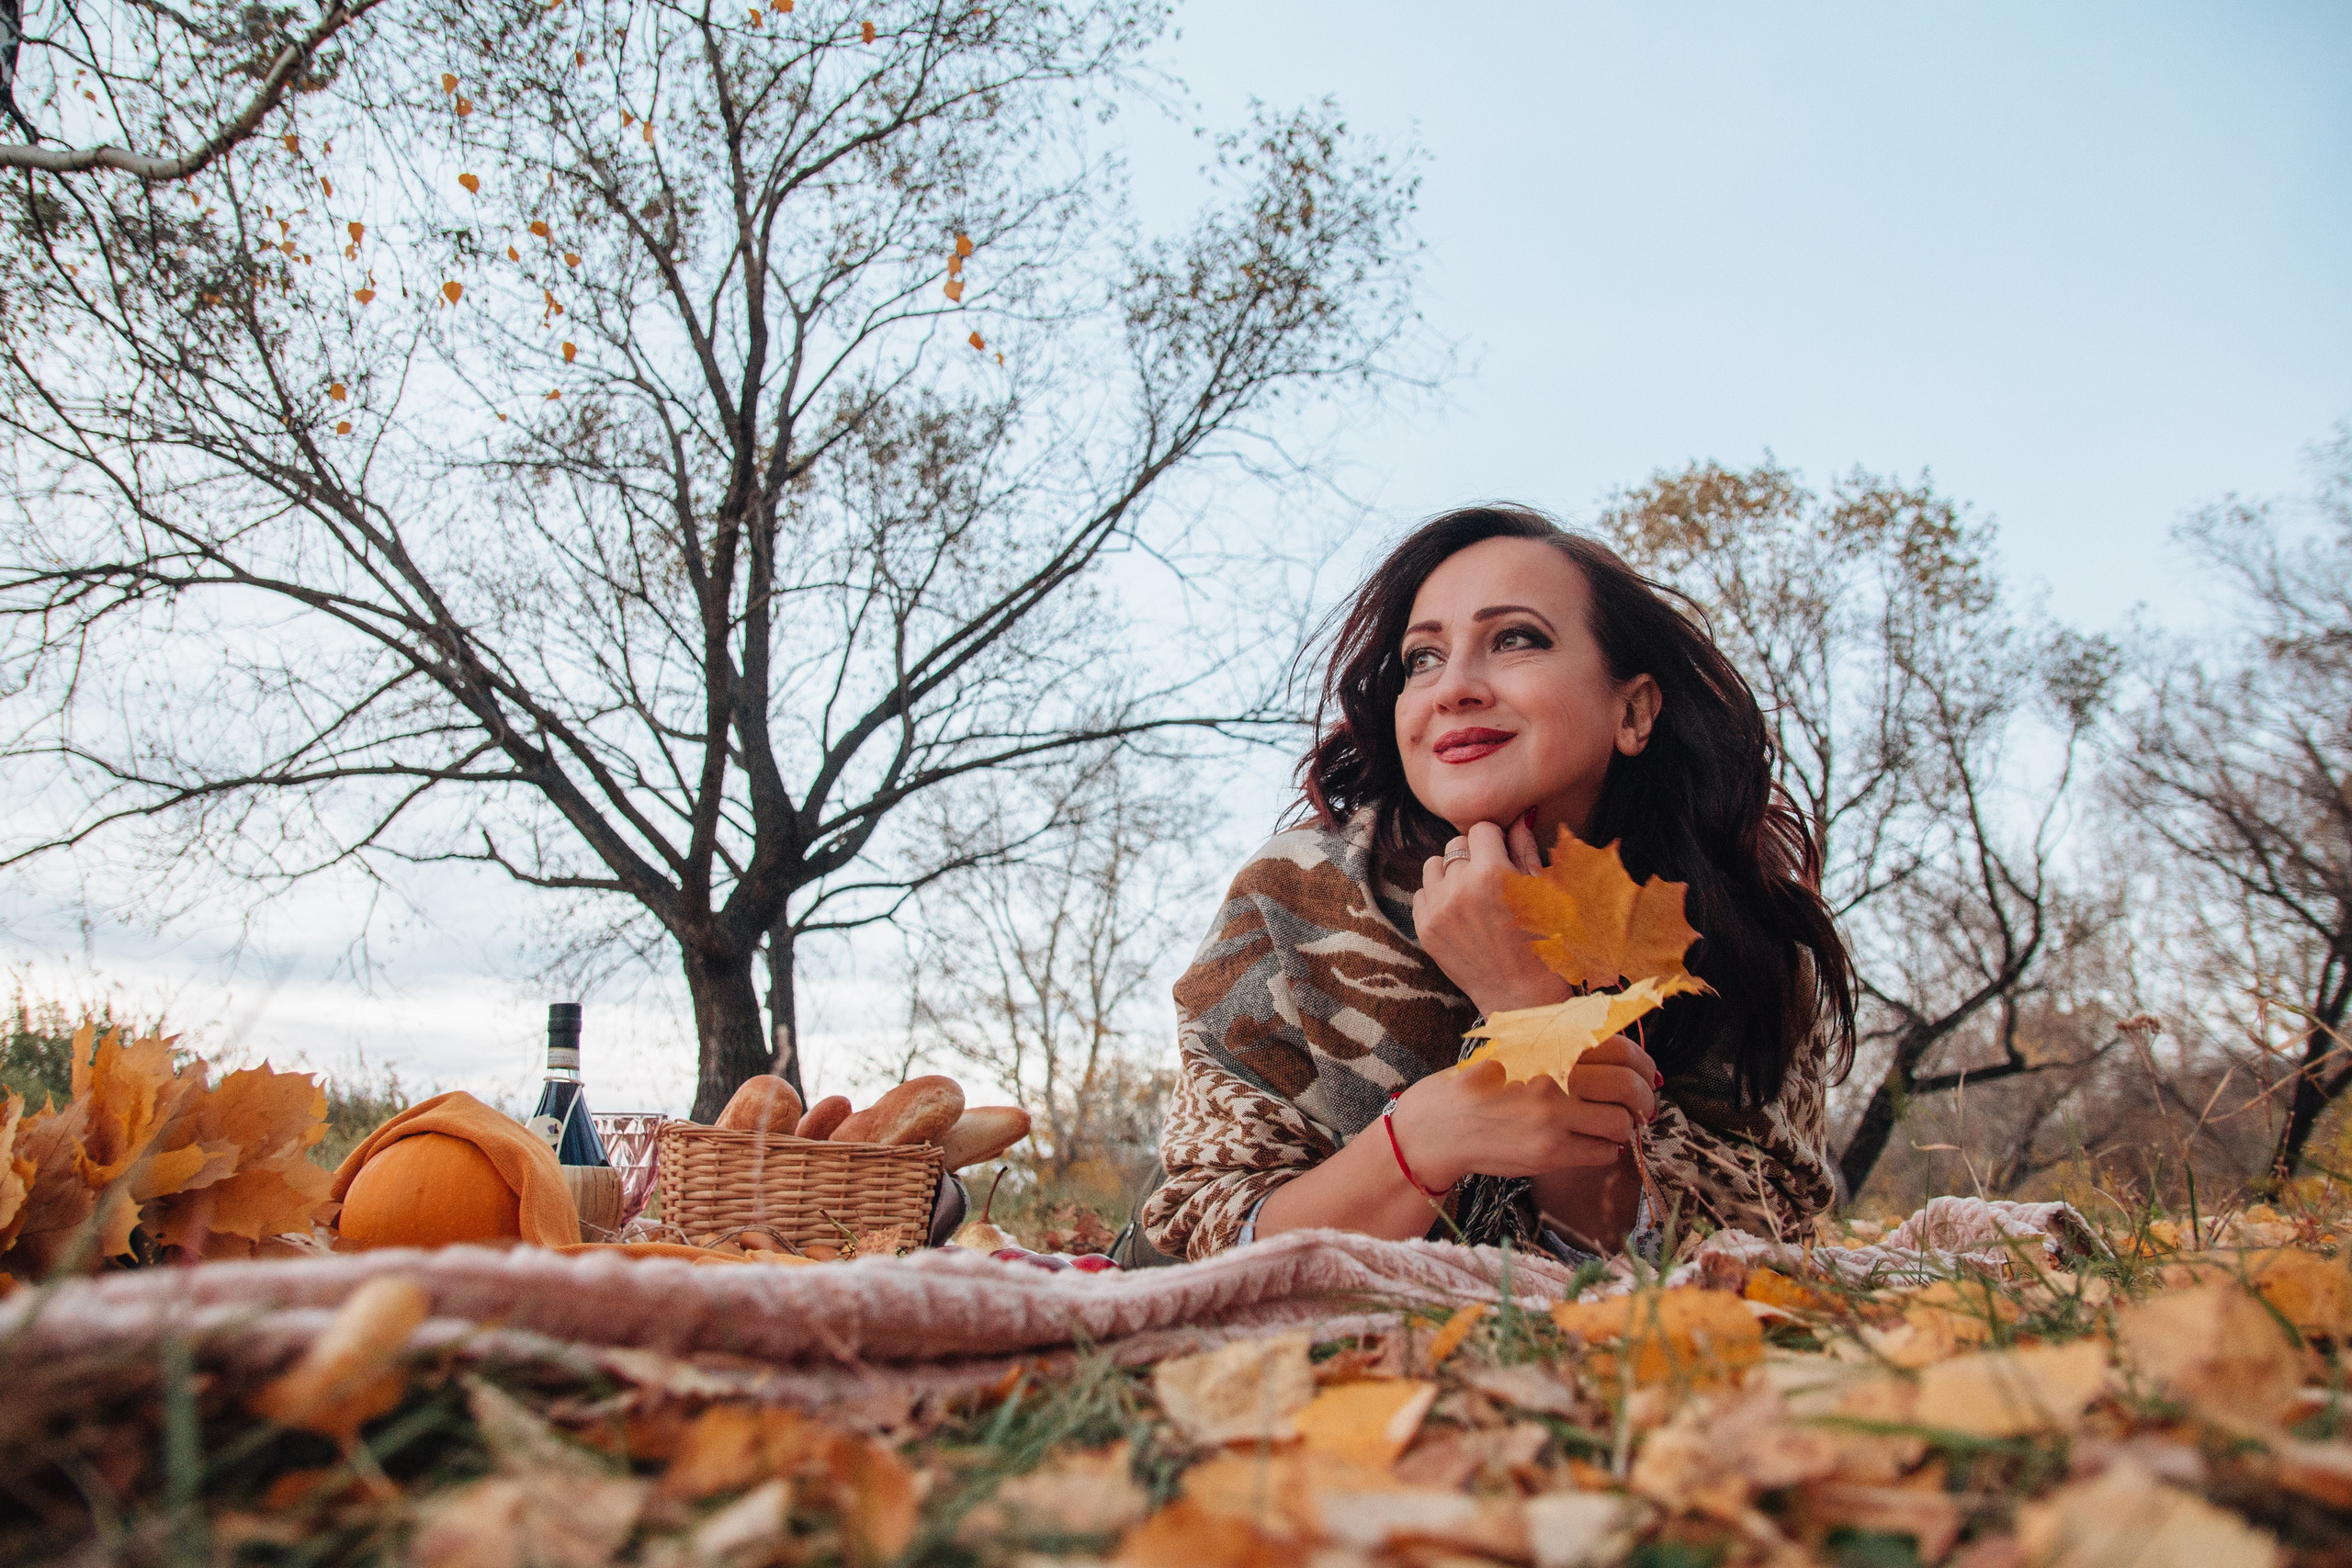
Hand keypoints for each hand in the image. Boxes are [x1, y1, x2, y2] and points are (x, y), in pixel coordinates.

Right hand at [1388, 1037, 1659, 1189]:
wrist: (1438, 1125)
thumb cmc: (1476, 1084)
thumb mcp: (1515, 1048)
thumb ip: (1559, 1044)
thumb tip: (1615, 1049)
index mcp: (1549, 1047)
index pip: (1619, 1050)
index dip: (1643, 1064)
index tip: (1647, 1075)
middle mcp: (1555, 1078)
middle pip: (1628, 1087)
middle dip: (1645, 1099)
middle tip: (1645, 1107)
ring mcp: (1553, 1117)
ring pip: (1620, 1123)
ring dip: (1626, 1126)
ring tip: (1617, 1127)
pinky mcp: (1549, 1151)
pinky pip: (1602, 1152)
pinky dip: (1607, 1149)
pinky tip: (1593, 1143)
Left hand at [1415, 818, 1568, 1015]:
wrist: (1521, 996)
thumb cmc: (1544, 944)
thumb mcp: (1545, 893)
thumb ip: (1525, 851)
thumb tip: (1516, 821)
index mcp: (1493, 873)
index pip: (1482, 828)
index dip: (1496, 840)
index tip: (1503, 854)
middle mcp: (1460, 887)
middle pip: (1456, 844)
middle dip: (1474, 855)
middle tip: (1491, 878)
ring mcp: (1438, 909)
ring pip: (1433, 865)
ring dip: (1451, 873)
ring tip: (1472, 894)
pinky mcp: (1424, 929)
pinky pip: (1421, 893)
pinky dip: (1438, 897)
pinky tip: (1460, 913)